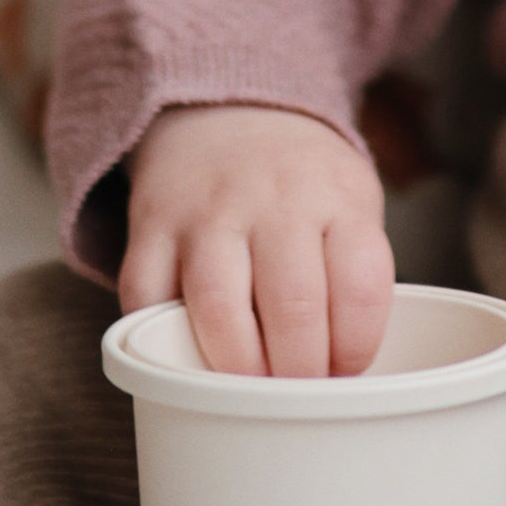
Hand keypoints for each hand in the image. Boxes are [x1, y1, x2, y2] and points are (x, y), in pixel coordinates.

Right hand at [117, 104, 394, 378]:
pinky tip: (184, 355)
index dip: (354, 349)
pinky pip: (146, 299)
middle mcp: (275, 201)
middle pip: (293, 306)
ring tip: (247, 388)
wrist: (228, 110)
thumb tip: (342, 376)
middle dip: (298, 373)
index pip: (360, 286)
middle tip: (295, 395)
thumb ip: (351, 274)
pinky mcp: (152, 226)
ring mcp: (208, 213)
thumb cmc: (302, 183)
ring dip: (236, 367)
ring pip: (219, 308)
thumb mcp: (351, 202)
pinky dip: (160, 341)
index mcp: (337, 199)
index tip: (344, 373)